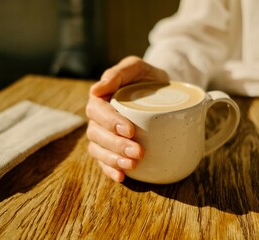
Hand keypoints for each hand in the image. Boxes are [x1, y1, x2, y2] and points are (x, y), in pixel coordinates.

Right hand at [86, 56, 168, 181]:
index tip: (129, 130)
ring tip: (132, 165)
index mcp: (101, 99)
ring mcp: (104, 135)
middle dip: (115, 145)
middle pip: (96, 133)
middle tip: (138, 151)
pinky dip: (110, 170)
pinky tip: (121, 177)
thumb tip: (96, 89)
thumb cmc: (148, 78)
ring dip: (113, 159)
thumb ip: (120, 73)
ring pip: (97, 150)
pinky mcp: (112, 148)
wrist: (162, 92)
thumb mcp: (137, 68)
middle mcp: (99, 118)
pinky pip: (104, 162)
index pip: (97, 111)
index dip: (109, 122)